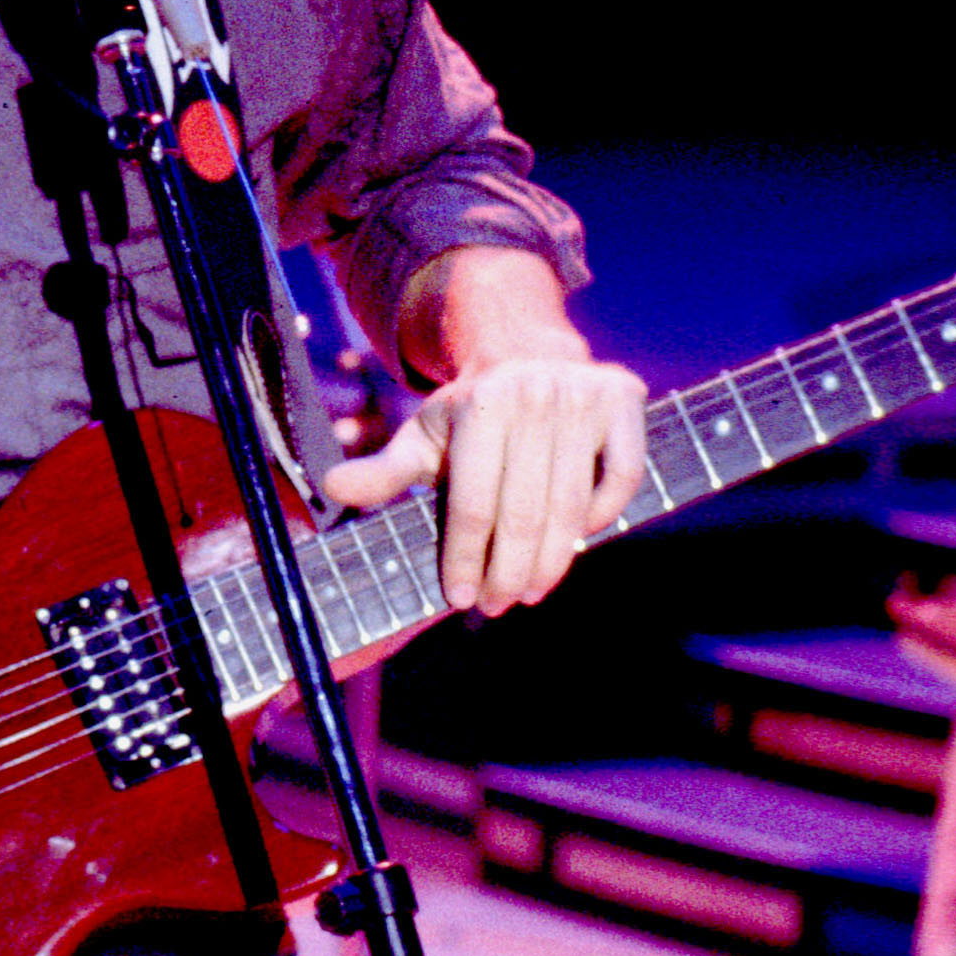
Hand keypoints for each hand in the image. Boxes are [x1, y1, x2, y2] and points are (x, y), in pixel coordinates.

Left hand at [324, 352, 647, 616]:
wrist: (525, 350)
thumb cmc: (468, 412)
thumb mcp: (422, 436)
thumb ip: (384, 470)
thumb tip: (332, 487)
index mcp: (481, 405)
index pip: (473, 503)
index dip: (465, 558)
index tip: (459, 599)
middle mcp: (535, 395)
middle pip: (523, 512)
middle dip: (507, 572)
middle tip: (496, 605)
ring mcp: (584, 397)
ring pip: (571, 504)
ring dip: (551, 561)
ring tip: (529, 592)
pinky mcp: (624, 401)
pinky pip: (621, 477)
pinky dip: (602, 516)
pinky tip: (577, 543)